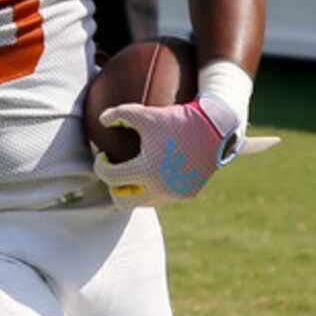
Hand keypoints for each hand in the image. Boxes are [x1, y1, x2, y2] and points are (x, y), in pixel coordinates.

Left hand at [93, 96, 276, 207]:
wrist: (214, 128)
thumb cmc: (176, 119)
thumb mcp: (146, 113)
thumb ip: (120, 113)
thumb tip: (102, 120)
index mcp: (147, 171)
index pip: (110, 177)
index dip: (101, 165)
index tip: (104, 156)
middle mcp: (161, 188)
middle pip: (122, 202)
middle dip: (114, 188)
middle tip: (115, 173)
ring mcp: (176, 195)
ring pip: (143, 202)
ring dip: (134, 191)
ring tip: (132, 174)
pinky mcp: (189, 194)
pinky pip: (164, 198)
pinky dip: (155, 189)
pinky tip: (153, 172)